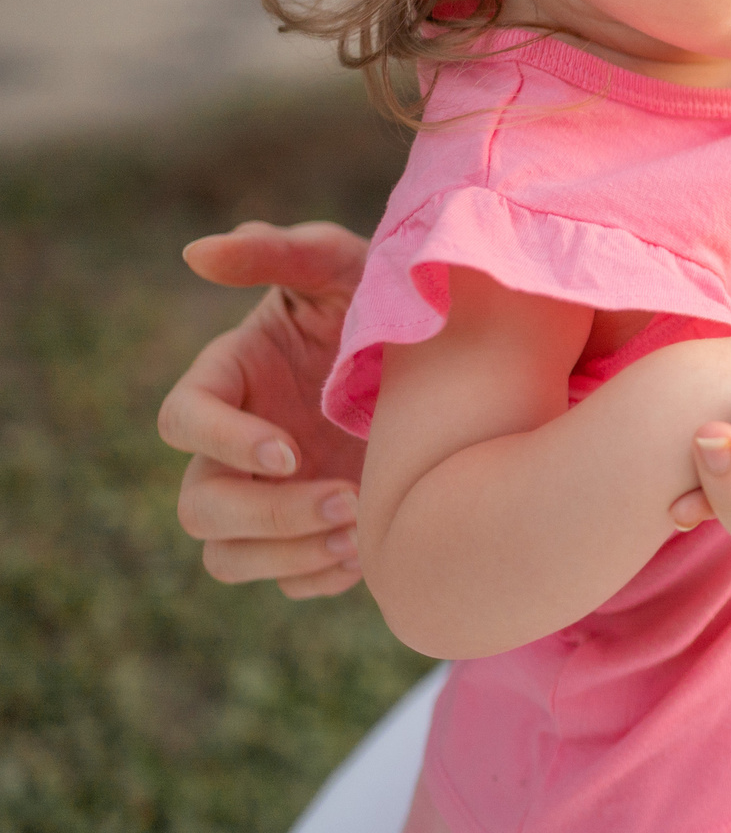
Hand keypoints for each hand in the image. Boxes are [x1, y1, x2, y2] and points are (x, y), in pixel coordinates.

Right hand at [162, 222, 370, 597]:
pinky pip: (286, 582)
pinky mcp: (309, 532)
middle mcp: (236, 447)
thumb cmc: (382, 297)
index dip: (221, 443)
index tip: (288, 450)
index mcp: (228, 381)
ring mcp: (270, 495)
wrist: (450, 356)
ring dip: (286, 557)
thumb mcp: (342, 264)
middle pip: (200, 507)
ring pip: (228, 557)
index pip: (179, 422)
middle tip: (347, 499)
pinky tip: (371, 551)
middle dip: (265, 515)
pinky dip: (319, 580)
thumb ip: (280, 251)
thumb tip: (198, 251)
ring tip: (360, 534)